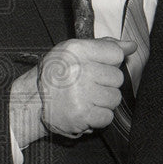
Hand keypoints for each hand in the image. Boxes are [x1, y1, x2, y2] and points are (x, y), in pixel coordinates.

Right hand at [16, 38, 134, 141]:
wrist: (32, 101)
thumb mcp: (75, 52)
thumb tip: (131, 46)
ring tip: (85, 99)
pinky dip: (99, 117)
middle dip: (106, 84)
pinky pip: (108, 116)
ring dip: (103, 102)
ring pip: (115, 98)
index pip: (116, 53)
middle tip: (87, 86)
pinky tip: (85, 111)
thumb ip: (104, 47)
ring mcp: (80, 93)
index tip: (97, 67)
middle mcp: (78, 69)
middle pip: (118, 77)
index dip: (109, 63)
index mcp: (76, 49)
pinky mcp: (81, 114)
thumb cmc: (57, 75)